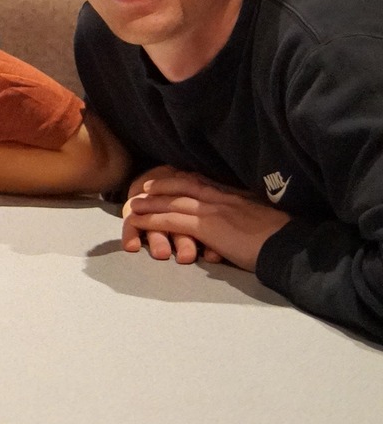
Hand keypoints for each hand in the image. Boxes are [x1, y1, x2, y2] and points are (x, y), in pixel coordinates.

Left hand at [121, 167, 286, 271]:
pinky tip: (138, 221)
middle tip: (144, 188)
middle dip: (162, 185)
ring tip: (133, 205)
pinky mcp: (207, 227)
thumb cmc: (282, 239)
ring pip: (173, 202)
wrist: (290, 246)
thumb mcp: (262, 220)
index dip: (185, 180)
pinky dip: (151, 220)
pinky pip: (171, 221)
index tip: (173, 177)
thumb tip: (239, 224)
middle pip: (184, 186)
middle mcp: (221, 199)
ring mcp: (212, 211)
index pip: (204, 183)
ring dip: (151, 203)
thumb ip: (246, 217)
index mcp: (235, 197)